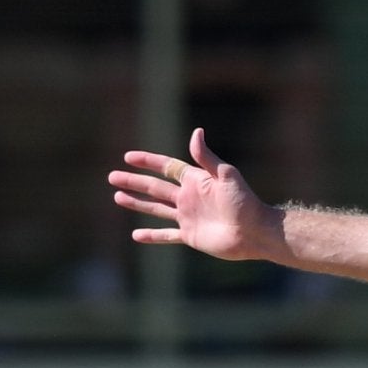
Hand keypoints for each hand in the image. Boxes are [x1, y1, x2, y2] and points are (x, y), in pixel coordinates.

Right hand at [108, 127, 273, 262]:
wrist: (255, 232)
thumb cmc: (245, 202)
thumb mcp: (226, 175)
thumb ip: (207, 157)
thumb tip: (196, 131)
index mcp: (195, 181)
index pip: (166, 167)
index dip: (148, 162)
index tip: (128, 157)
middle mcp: (189, 198)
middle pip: (155, 187)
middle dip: (134, 181)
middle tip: (112, 177)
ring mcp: (188, 217)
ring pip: (156, 209)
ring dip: (137, 203)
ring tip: (118, 198)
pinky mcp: (191, 236)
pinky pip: (167, 235)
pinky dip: (152, 235)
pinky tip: (136, 235)